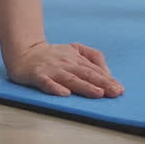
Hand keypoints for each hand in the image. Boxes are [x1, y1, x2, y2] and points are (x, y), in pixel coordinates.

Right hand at [5, 41, 124, 97]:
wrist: (24, 51)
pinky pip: (47, 83)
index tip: (120, 89)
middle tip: (116, 92)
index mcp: (76, 58)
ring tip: (98, 93)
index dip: (108, 80)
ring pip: (71, 79)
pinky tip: (64, 94)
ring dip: (85, 86)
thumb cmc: (52, 55)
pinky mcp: (38, 76)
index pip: (94, 70)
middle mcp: (66, 63)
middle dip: (102, 83)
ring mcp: (52, 70)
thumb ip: (91, 56)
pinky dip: (55, 88)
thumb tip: (107, 72)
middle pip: (86, 74)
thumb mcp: (74, 49)